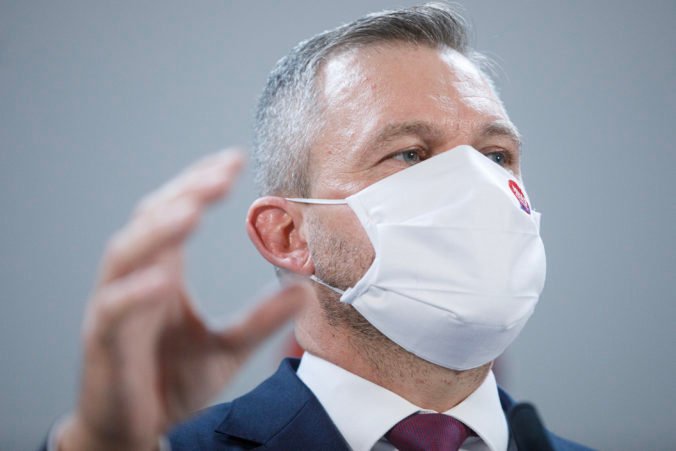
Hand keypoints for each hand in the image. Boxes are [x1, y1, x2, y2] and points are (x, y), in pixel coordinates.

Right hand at [57, 150, 310, 450]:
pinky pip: (113, 310)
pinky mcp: (103, 342)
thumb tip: (303, 290)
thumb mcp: (229, 349)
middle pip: (151, 220)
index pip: (175, 212)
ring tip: (193, 211)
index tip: (234, 160)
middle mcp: (136, 280)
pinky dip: (134, 292)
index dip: (199, 184)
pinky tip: (161, 279)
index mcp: (162, 273)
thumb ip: (261, 320)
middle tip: (223, 174)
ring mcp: (114, 308)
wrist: (135, 431)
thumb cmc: (172, 383)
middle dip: (185, 192)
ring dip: (159, 229)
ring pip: (126, 254)